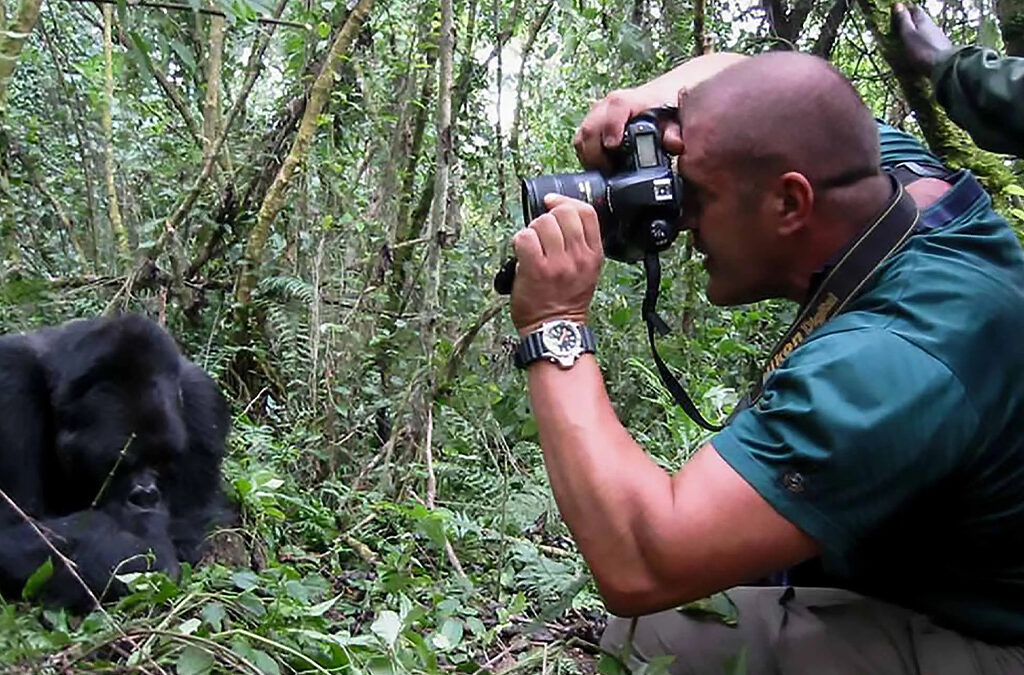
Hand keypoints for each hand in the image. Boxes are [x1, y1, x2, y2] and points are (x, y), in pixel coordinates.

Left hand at [510, 194, 603, 335]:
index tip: (552, 202)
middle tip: (540, 235)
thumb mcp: (586, 270)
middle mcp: (578, 256)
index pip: (586, 212)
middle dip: (546, 218)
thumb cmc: (567, 301)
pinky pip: (525, 238)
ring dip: (532, 231)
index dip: (566, 201)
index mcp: (593, 254)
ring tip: (532, 247)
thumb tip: (558, 214)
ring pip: (542, 223)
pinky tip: (522, 254)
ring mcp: (558, 263)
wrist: (556, 330)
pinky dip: (519, 242)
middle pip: (563, 213)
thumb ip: (579, 244)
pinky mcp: (536, 269)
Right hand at [573, 53, 748, 170]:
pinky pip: (581, 143)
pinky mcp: (589, 126)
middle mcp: (606, 106)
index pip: (615, 108)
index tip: (614, 146)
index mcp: (628, 101)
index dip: (611, 127)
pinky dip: (589, 157)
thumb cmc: (664, 112)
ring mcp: (594, 116)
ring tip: (608, 171)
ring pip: (582, 138)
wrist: (657, 100)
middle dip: (596, 155)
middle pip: (590, 129)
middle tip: (611, 172)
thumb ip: (674, 132)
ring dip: (590, 158)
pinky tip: (604, 165)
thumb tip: (674, 145)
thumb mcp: (674, 122)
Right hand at [893, 3, 953, 74]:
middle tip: (899, 24)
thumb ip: (903, 20)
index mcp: (923, 20)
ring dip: (916, 30)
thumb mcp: (908, 34)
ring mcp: (937, 35)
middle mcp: (932, 24)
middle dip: (910, 19)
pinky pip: (928, 38)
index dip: (904, 9)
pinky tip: (918, 46)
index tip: (895, 12)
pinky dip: (922, 39)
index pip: (914, 9)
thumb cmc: (922, 50)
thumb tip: (897, 5)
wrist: (944, 65)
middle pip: (920, 18)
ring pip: (925, 28)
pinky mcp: (940, 46)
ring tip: (907, 36)